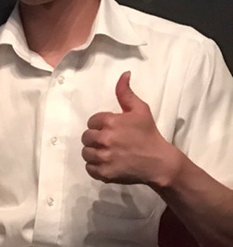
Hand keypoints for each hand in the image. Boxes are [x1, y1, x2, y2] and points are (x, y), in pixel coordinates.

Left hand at [82, 71, 178, 185]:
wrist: (160, 163)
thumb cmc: (149, 134)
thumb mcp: (140, 110)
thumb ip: (126, 93)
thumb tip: (124, 73)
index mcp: (110, 121)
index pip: (92, 121)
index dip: (100, 125)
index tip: (111, 129)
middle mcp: (104, 139)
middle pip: (86, 137)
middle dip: (95, 138)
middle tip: (109, 142)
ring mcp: (104, 157)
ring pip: (86, 153)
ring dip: (93, 152)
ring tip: (107, 153)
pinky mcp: (104, 173)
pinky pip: (89, 168)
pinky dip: (95, 167)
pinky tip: (107, 163)